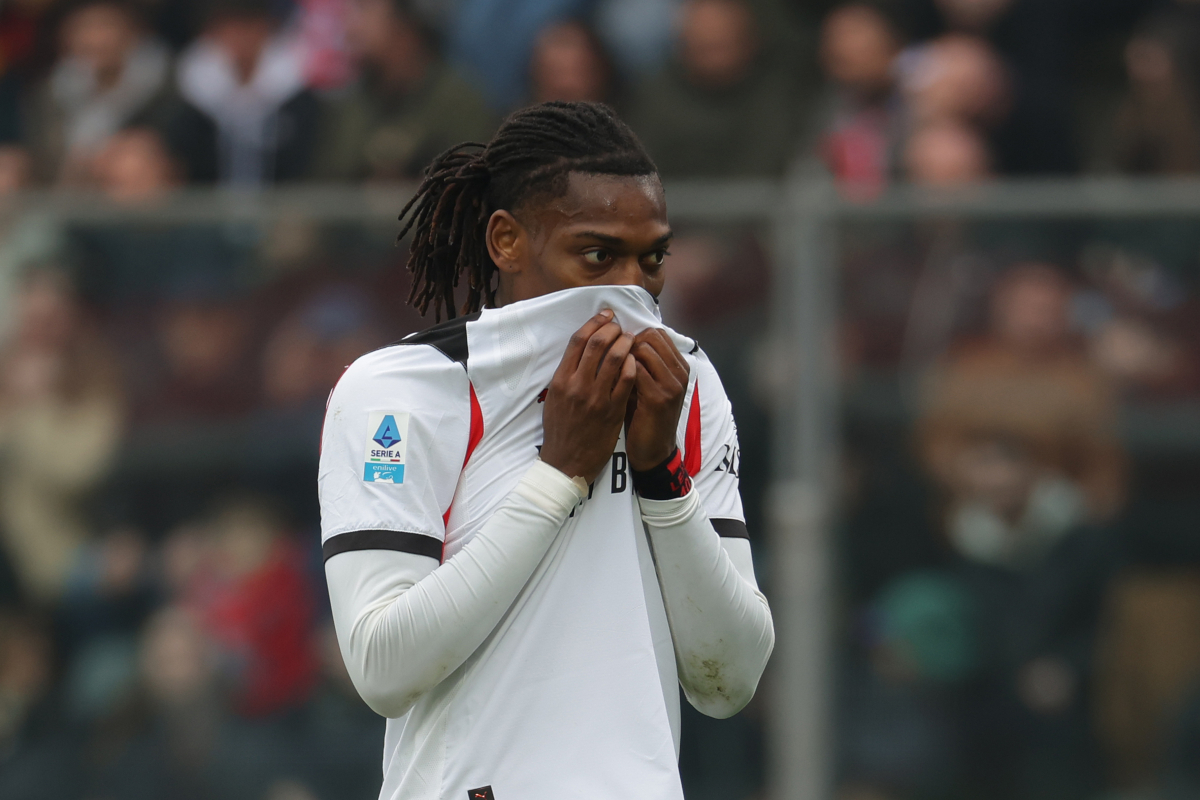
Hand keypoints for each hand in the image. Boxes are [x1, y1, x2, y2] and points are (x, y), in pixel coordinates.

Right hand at [540, 310, 636, 482]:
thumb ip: (567, 374)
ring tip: (631, 339)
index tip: (605, 315)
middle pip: (597, 343)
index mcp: (560, 380)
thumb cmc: (560, 429)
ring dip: (626, 344)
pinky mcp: (612, 410)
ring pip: (615, 359)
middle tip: (620, 326)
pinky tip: (636, 362)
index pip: (578, 341)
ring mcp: (596, 398)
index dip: (594, 322)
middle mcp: (577, 385)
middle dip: (613, 329)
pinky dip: (633, 366)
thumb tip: (582, 351)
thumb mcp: (555, 398)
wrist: (566, 462)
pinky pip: (627, 381)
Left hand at [625, 329, 689, 471]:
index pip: (657, 333)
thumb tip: (619, 340)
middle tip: (613, 356)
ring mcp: (672, 385)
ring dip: (623, 354)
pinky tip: (610, 380)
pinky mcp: (659, 398)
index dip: (635, 336)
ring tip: (611, 368)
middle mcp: (680, 372)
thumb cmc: (645, 416)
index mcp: (679, 367)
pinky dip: (621, 370)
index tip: (620, 347)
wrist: (652, 451)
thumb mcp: (648, 385)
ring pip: (643, 349)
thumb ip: (641, 364)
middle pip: (651, 337)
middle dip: (628, 342)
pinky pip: (636, 370)